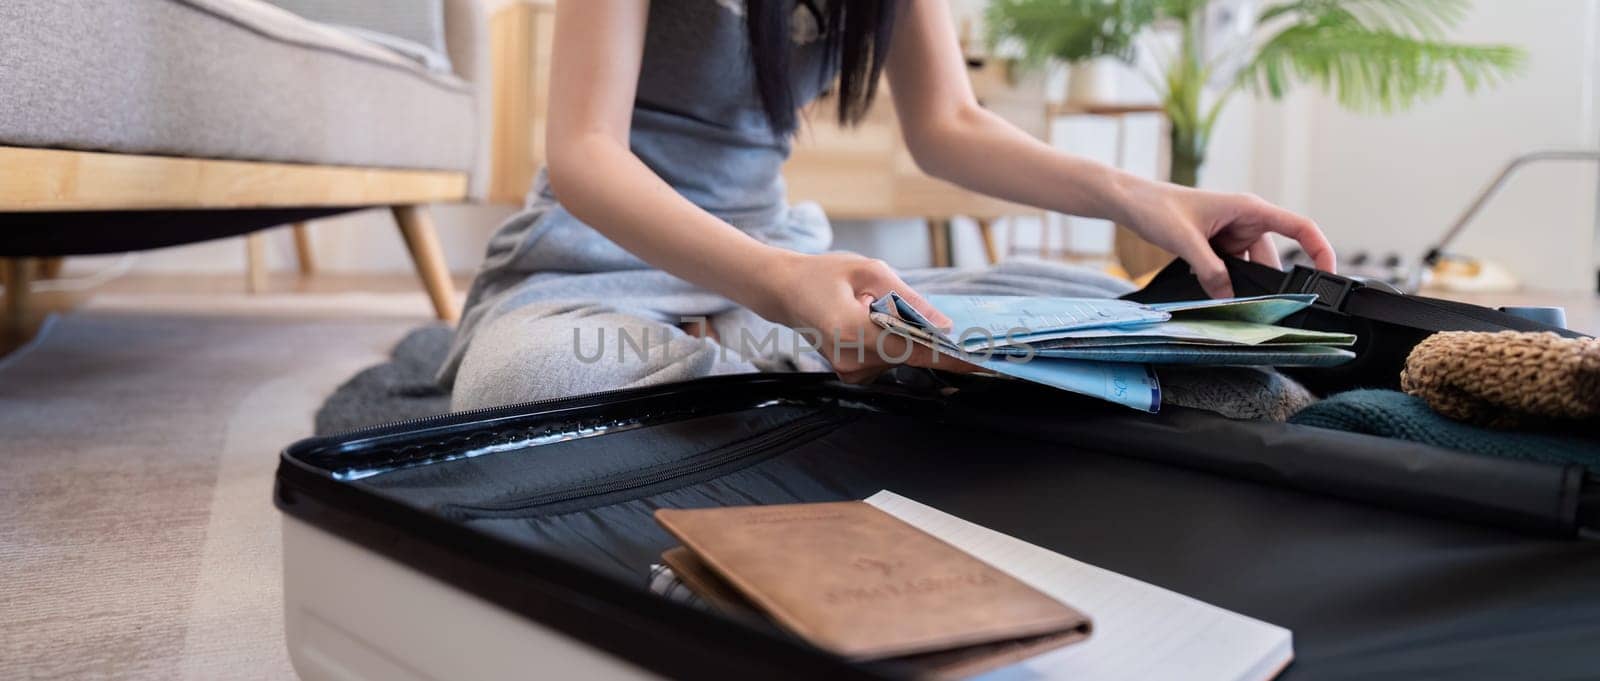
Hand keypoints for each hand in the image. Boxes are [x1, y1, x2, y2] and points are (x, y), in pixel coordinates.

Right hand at [760, 252, 965, 382]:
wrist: (785, 293)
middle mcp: (851, 360)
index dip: (950, 354)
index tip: (981, 360)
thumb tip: (944, 324)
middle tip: (926, 313)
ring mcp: (850, 372)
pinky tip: (871, 320)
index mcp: (851, 330)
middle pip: (910, 353)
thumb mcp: (869, 272)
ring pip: (901, 357)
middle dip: (927, 335)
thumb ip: (908, 299)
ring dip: (905, 335)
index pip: (913, 347)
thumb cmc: (824, 275)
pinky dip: (893, 342)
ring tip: (874, 306)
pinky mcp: (852, 375)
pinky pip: (889, 360)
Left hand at [1120, 182, 1336, 297]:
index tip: (1329, 274)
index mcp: (1249, 209)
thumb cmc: (1158, 207)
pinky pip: (1230, 272)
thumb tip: (1228, 297)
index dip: (1320, 249)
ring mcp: (1232, 236)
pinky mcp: (1217, 248)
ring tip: (1226, 303)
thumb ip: (1209, 269)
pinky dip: (1224, 285)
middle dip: (1266, 285)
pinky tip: (1210, 294)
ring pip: (1249, 271)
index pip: (1299, 227)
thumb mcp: (1185, 240)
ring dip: (1239, 287)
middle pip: (1271, 260)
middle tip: (1261, 311)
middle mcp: (1246, 222)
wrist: (1132, 202)